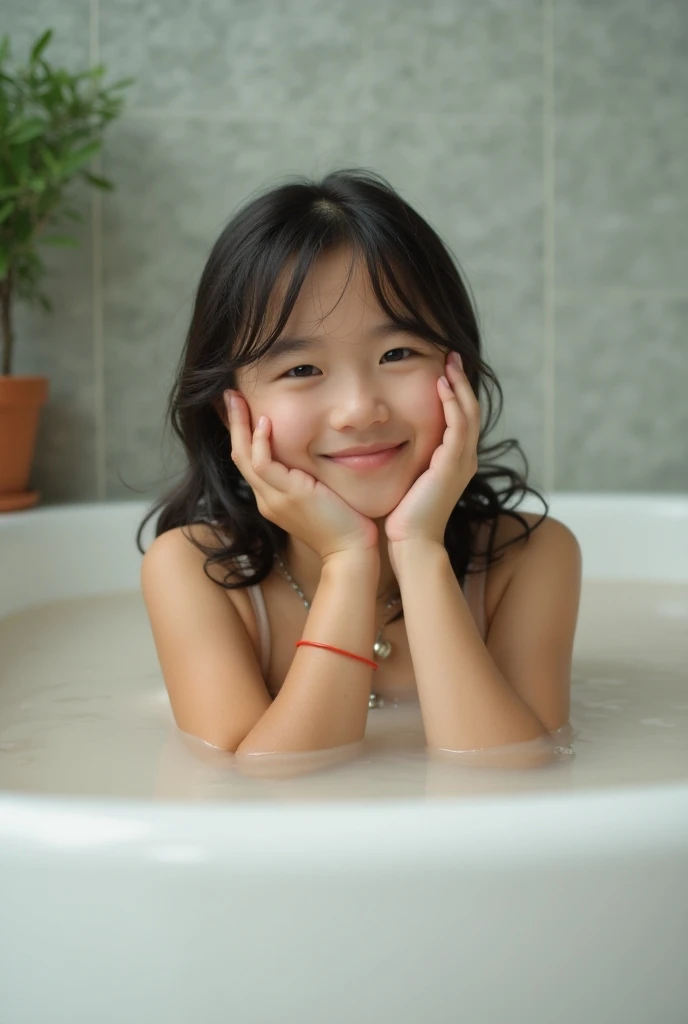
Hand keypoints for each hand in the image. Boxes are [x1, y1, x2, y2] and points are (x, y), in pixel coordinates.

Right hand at [225, 391, 379, 561]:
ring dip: (240, 425)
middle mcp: (267, 498)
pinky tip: (265, 422)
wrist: (351, 550)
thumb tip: (316, 454)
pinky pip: (263, 464)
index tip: (243, 409)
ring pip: (244, 457)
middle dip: (233, 423)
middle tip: (230, 395)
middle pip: (239, 455)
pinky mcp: (287, 495)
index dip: (243, 434)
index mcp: (272, 499)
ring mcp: (274, 498)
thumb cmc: (345, 524)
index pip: (250, 462)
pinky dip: (261, 442)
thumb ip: (310, 478)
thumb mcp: (321, 495)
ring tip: (238, 398)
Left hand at [384, 352, 479, 549]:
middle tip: (450, 355)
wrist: (412, 543)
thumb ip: (408, 460)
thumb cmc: (403, 517)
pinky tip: (440, 386)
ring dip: (459, 385)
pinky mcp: (452, 464)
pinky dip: (451, 403)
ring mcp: (462, 461)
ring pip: (468, 413)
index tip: (443, 370)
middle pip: (471, 409)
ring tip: (448, 362)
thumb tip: (389, 442)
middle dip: (461, 380)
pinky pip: (457, 425)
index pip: (462, 418)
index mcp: (456, 461)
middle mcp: (465, 458)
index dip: (456, 392)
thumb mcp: (408, 479)